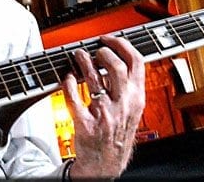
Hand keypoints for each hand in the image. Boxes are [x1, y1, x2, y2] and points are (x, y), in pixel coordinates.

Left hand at [61, 35, 145, 178]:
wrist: (106, 165)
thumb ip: (126, 86)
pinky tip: (66, 77)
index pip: (136, 62)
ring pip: (94, 80)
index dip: (121, 45)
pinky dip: (68, 83)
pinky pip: (74, 98)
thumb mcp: (132, 110)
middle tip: (94, 51)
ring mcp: (105, 115)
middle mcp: (123, 105)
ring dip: (83, 62)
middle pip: (116, 67)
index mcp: (137, 98)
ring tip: (77, 55)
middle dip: (103, 52)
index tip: (109, 39)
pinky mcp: (86, 124)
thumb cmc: (117, 134)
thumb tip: (113, 60)